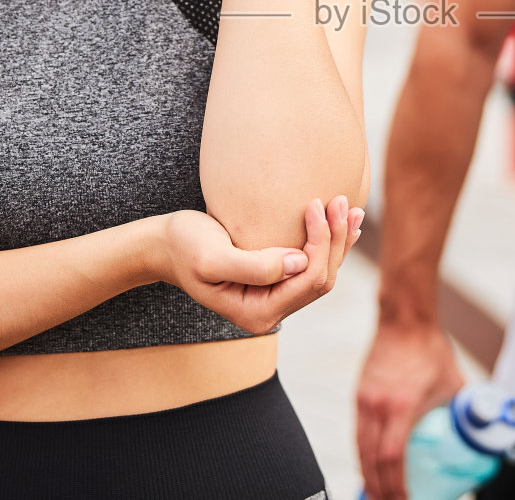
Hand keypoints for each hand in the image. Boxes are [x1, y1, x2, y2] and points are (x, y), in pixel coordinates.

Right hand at [162, 197, 363, 334]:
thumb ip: (254, 266)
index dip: (321, 242)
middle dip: (336, 240)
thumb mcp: (211, 257)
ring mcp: (274, 298)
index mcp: (256, 314)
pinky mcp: (275, 281)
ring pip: (322, 272)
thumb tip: (300, 263)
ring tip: (351, 209)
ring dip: (338, 241)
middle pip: (322, 279)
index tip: (315, 203)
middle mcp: (270, 312)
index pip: (308, 280)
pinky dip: (328, 244)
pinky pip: (311, 266)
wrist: (164, 245)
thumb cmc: (183, 246)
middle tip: (340, 200)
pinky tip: (343, 224)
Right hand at [356, 320, 464, 499]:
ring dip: (367, 476)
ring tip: (376, 495)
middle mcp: (378, 407)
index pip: (393, 458)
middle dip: (379, 490)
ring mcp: (365, 401)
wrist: (404, 319)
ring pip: (360, 450)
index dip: (397, 486)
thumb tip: (477, 430)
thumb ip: (461, 409)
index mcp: (402, 407)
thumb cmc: (430, 349)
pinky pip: (358, 434)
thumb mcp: (453, 383)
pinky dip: (363, 455)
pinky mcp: (359, 395)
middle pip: (372, 461)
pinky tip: (369, 467)